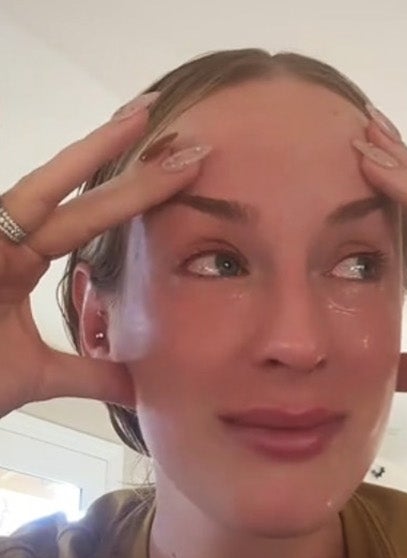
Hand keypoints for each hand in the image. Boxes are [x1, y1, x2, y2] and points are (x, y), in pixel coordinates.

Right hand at [0, 93, 204, 415]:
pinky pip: (9, 214)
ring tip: (134, 121)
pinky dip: (41, 197)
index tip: (178, 161)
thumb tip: (137, 387)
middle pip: (63, 189)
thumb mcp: (34, 377)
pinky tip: (89, 153)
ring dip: (85, 159)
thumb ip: (86, 374)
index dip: (129, 188)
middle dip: (115, 153)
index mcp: (16, 261)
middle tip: (160, 109)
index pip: (83, 215)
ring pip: (32, 192)